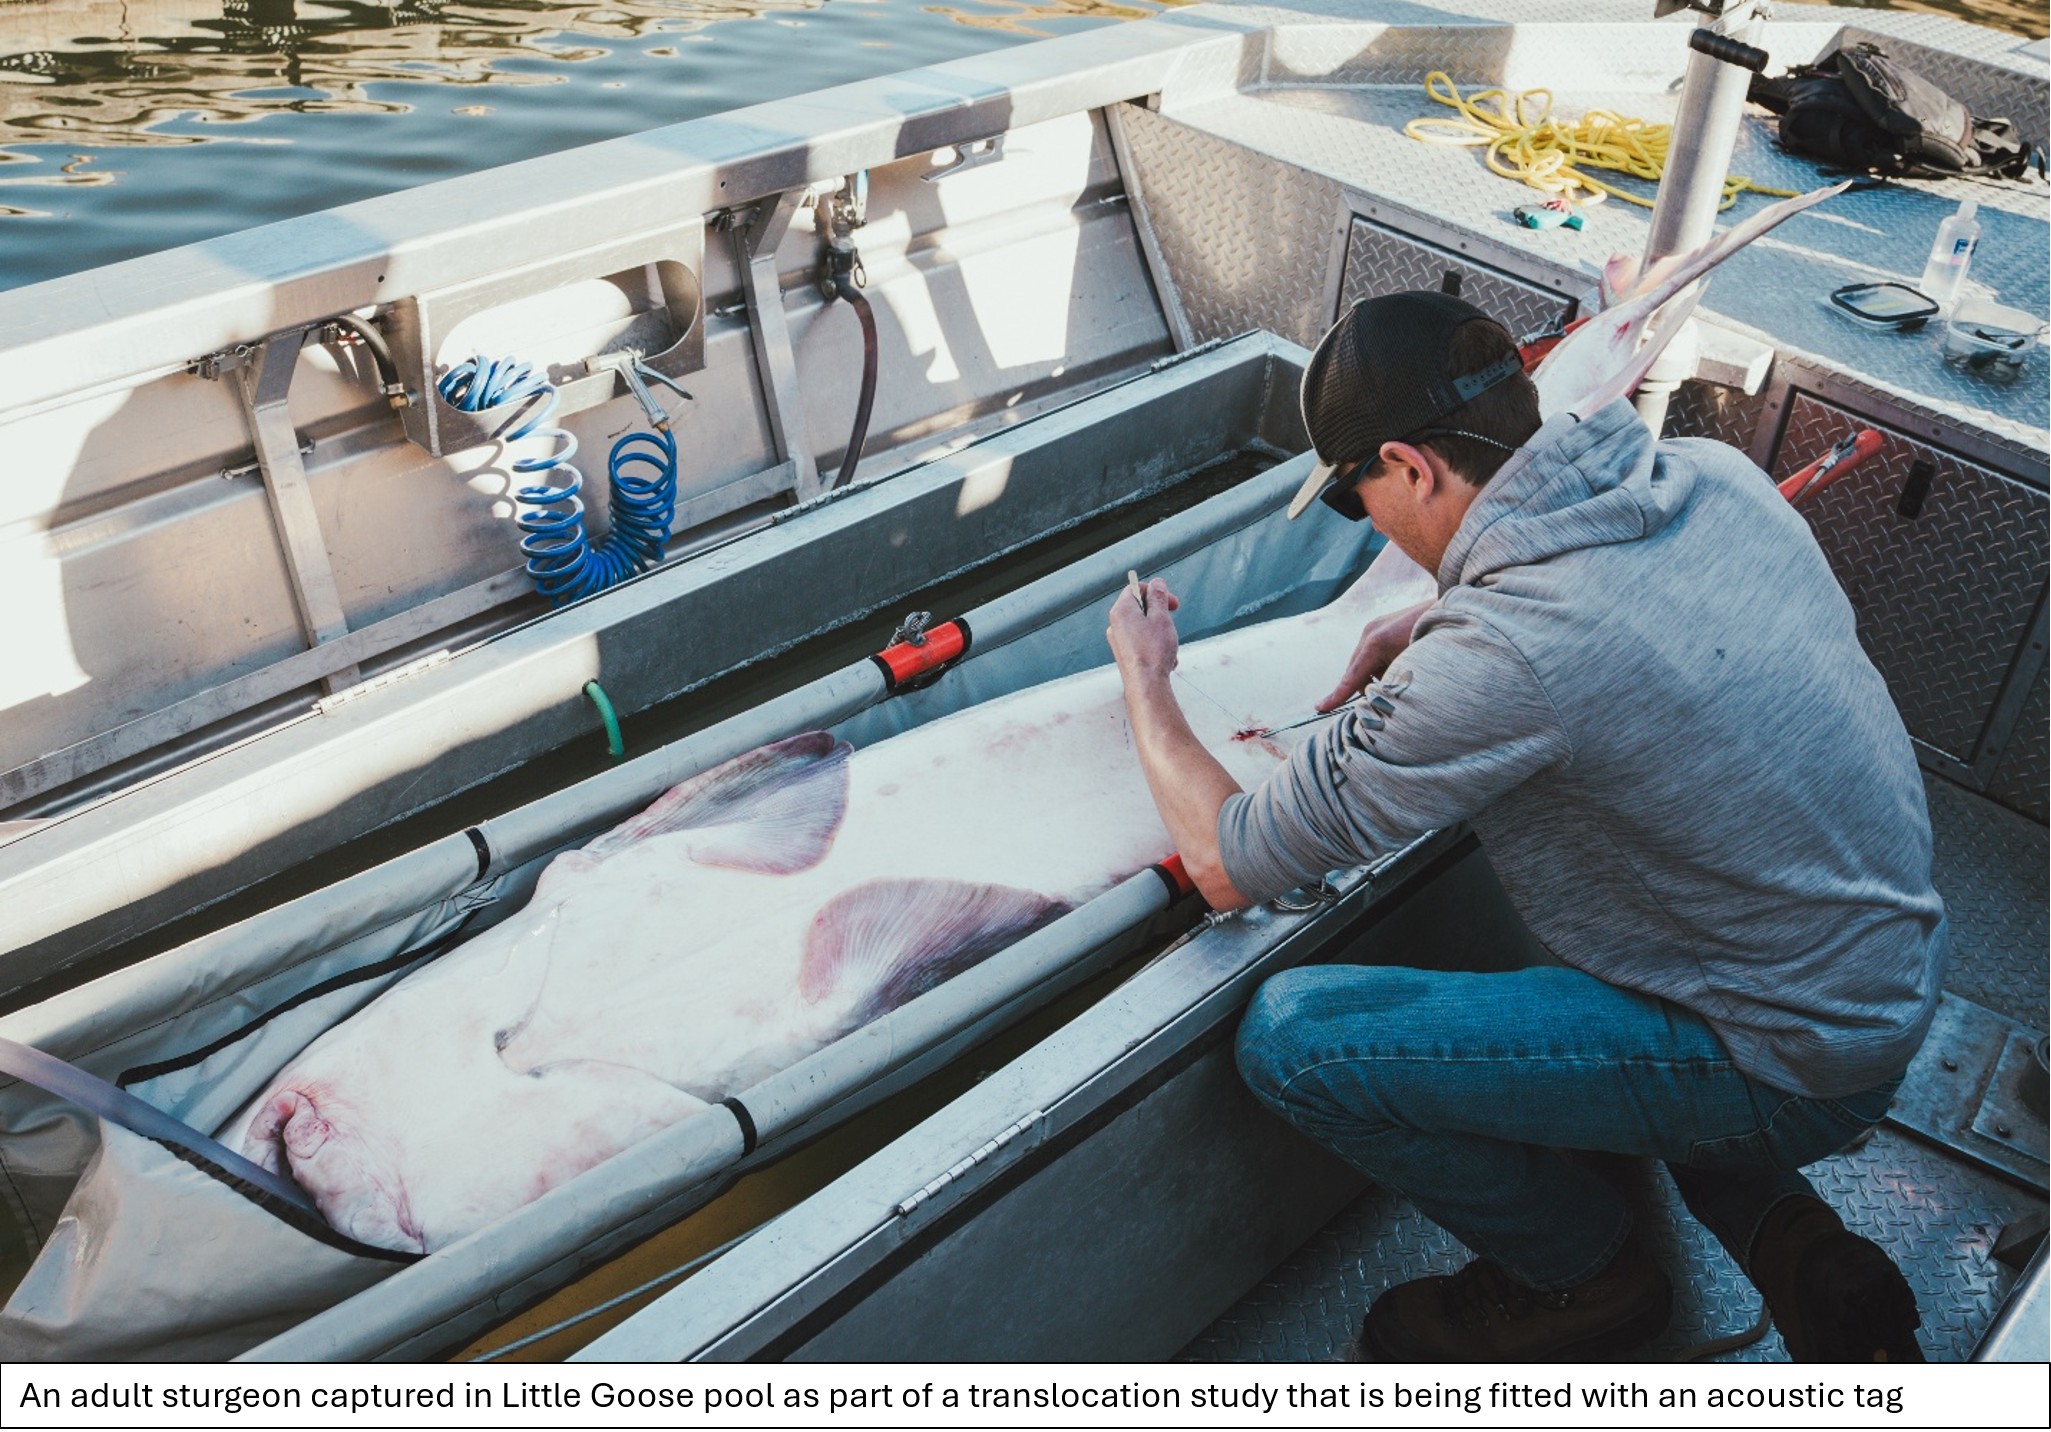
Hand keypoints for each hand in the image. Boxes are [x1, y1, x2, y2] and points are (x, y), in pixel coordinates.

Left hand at [1106, 577, 1181, 684]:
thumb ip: (1158, 597)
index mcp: (1121, 610)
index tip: (1171, 602)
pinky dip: (1155, 645)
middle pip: (1140, 607)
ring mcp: (1118, 640)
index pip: (1136, 588)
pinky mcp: (1124, 654)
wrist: (1146, 685)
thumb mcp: (1161, 617)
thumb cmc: (1153, 652)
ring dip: (1160, 632)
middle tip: (1172, 622)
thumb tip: (1156, 584)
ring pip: (1144, 626)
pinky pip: (1142, 642)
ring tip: (1169, 645)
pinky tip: (1165, 658)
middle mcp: (1115, 624)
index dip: (1156, 592)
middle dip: (1160, 614)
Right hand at [1316, 598, 1431, 711]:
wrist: (1455, 609)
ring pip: (1366, 664)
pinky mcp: (1384, 627)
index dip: (1336, 695)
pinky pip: (1375, 655)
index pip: (1352, 676)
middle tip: (1385, 701)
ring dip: (1377, 677)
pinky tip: (1403, 666)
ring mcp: (1376, 627)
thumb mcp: (1413, 665)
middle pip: (1356, 671)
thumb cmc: (1436, 638)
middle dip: (1365, 687)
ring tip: (1403, 678)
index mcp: (1374, 642)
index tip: (1320, 708)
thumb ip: (1392, 683)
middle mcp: (1370, 632)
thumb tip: (1380, 698)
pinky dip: (1384, 667)